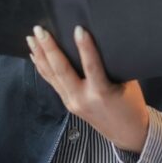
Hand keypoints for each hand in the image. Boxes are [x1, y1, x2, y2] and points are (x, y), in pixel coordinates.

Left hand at [28, 25, 149, 152]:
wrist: (127, 133)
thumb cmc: (130, 105)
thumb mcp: (127, 83)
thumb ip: (111, 65)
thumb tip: (100, 41)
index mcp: (102, 93)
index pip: (92, 67)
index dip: (85, 47)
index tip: (79, 29)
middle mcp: (82, 99)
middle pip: (62, 70)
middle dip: (49, 48)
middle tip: (40, 30)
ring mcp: (72, 102)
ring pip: (52, 75)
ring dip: (40, 55)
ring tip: (31, 38)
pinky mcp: (68, 103)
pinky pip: (52, 82)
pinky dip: (42, 67)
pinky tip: (35, 55)